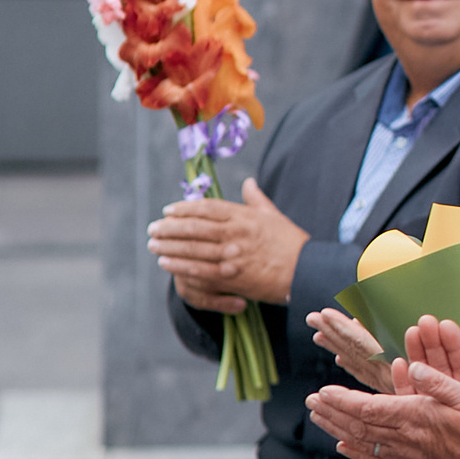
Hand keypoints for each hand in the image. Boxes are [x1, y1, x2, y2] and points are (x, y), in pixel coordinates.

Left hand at [149, 179, 308, 306]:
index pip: (207, 208)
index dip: (184, 208)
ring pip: (192, 249)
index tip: (168, 210)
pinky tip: (167, 263)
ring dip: (169, 247)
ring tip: (154, 245)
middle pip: (193, 228)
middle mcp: (235, 234)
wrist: (306, 271)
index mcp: (244, 217)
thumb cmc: (291, 243)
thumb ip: (256, 199)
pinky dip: (179, 266)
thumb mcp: (274, 215)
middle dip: (169, 228)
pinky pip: (198, 270)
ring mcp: (231, 256)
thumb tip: (247, 182)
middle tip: (153, 229)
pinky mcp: (231, 276)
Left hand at [307, 317, 459, 458]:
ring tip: (319, 419)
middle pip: (359, 426)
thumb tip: (410, 366)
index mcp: (418, 416)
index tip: (323, 391)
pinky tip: (343, 446)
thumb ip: (437, 381)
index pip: (370, 408)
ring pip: (363, 443)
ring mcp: (407, 456)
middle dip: (333, 413)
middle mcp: (407, 438)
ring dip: (337, 430)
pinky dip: (356, 452)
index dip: (344, 400)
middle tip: (312, 402)